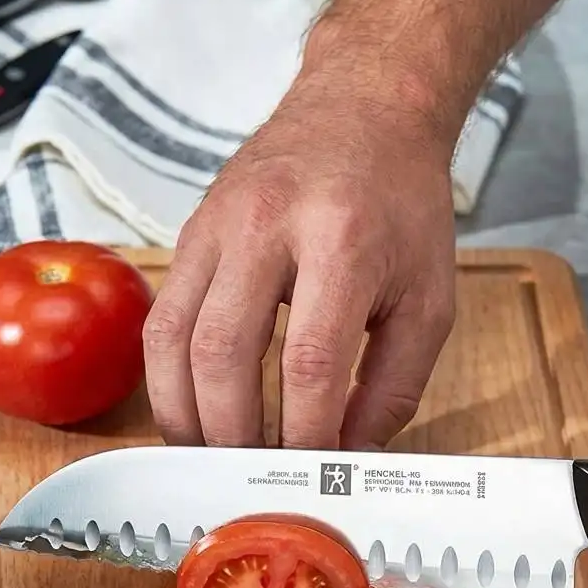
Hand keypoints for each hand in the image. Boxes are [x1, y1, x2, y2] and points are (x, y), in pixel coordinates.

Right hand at [142, 68, 456, 450]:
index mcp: (343, 239)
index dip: (305, 434)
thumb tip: (350, 457)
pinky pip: (160, 319)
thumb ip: (394, 386)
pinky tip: (194, 409)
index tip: (313, 474)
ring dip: (185, 415)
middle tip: (255, 477)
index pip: (309, 362)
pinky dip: (169, 378)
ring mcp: (216, 224)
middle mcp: (268, 224)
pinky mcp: (189, 233)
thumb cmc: (402, 205)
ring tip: (213, 457)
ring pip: (172, 339)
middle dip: (234, 436)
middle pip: (223, 354)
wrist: (363, 109)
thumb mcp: (428, 298)